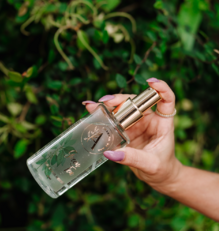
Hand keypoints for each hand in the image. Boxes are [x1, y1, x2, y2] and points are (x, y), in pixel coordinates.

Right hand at [83, 78, 182, 192]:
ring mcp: (137, 123)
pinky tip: (92, 112)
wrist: (157, 176)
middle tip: (105, 101)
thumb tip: (109, 153)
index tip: (151, 82)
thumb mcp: (150, 164)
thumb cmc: (161, 168)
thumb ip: (131, 158)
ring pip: (122, 108)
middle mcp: (150, 119)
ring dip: (108, 106)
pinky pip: (115, 119)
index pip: (166, 100)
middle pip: (136, 101)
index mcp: (162, 123)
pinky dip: (104, 115)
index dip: (161, 88)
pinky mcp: (127, 129)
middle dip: (120, 99)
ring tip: (92, 106)